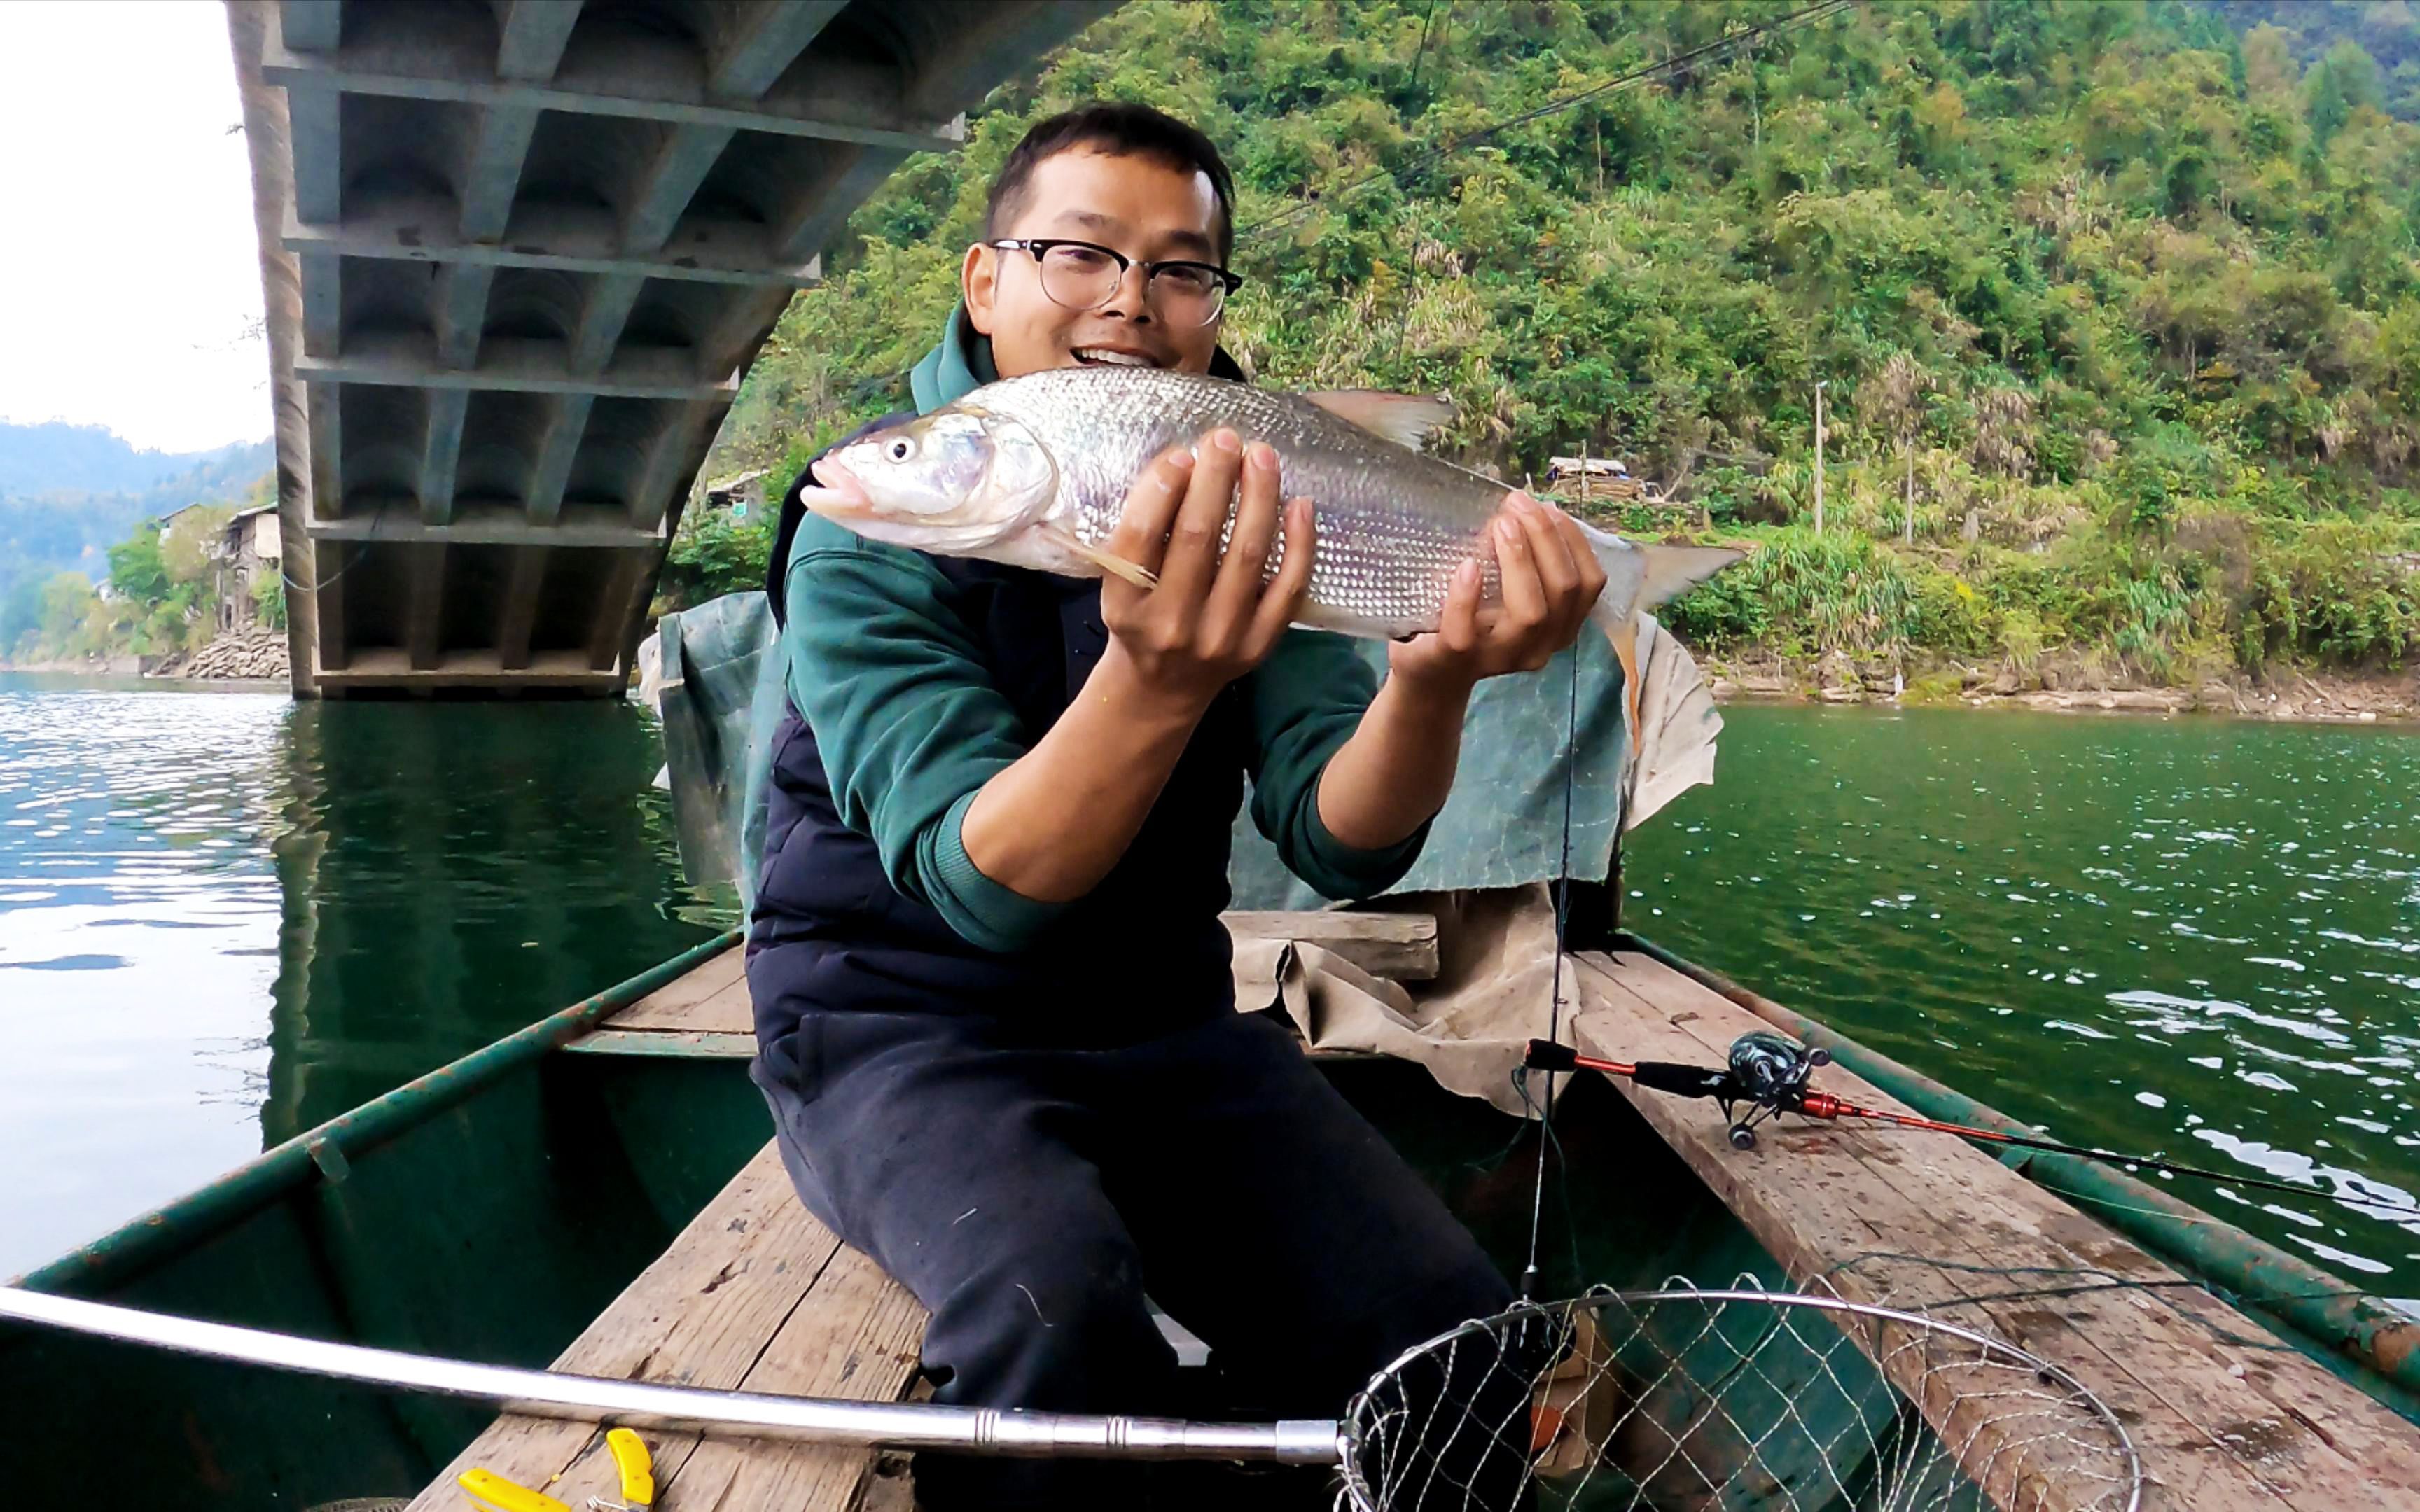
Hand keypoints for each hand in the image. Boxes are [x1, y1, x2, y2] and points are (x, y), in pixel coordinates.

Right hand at [1098, 428, 1316, 713]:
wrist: (1161, 689)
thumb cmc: (1139, 617)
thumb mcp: (1119, 582)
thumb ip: (1142, 531)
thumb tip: (1185, 462)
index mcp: (1125, 604)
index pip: (1141, 537)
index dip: (1162, 489)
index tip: (1182, 454)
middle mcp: (1171, 625)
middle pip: (1199, 538)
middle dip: (1215, 478)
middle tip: (1225, 438)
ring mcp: (1220, 638)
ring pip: (1248, 555)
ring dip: (1259, 497)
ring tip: (1262, 456)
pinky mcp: (1258, 646)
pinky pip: (1287, 588)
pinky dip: (1299, 544)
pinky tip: (1300, 504)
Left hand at [1389, 491, 1606, 694]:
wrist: (1430, 673)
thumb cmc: (1472, 621)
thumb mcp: (1505, 591)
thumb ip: (1522, 560)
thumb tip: (1523, 507)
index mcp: (1558, 628)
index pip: (1588, 583)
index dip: (1573, 539)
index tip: (1547, 506)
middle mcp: (1539, 647)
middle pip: (1564, 591)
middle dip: (1545, 538)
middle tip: (1518, 505)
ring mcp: (1500, 658)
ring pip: (1531, 613)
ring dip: (1519, 559)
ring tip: (1501, 524)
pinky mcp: (1455, 660)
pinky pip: (1465, 632)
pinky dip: (1467, 596)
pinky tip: (1467, 566)